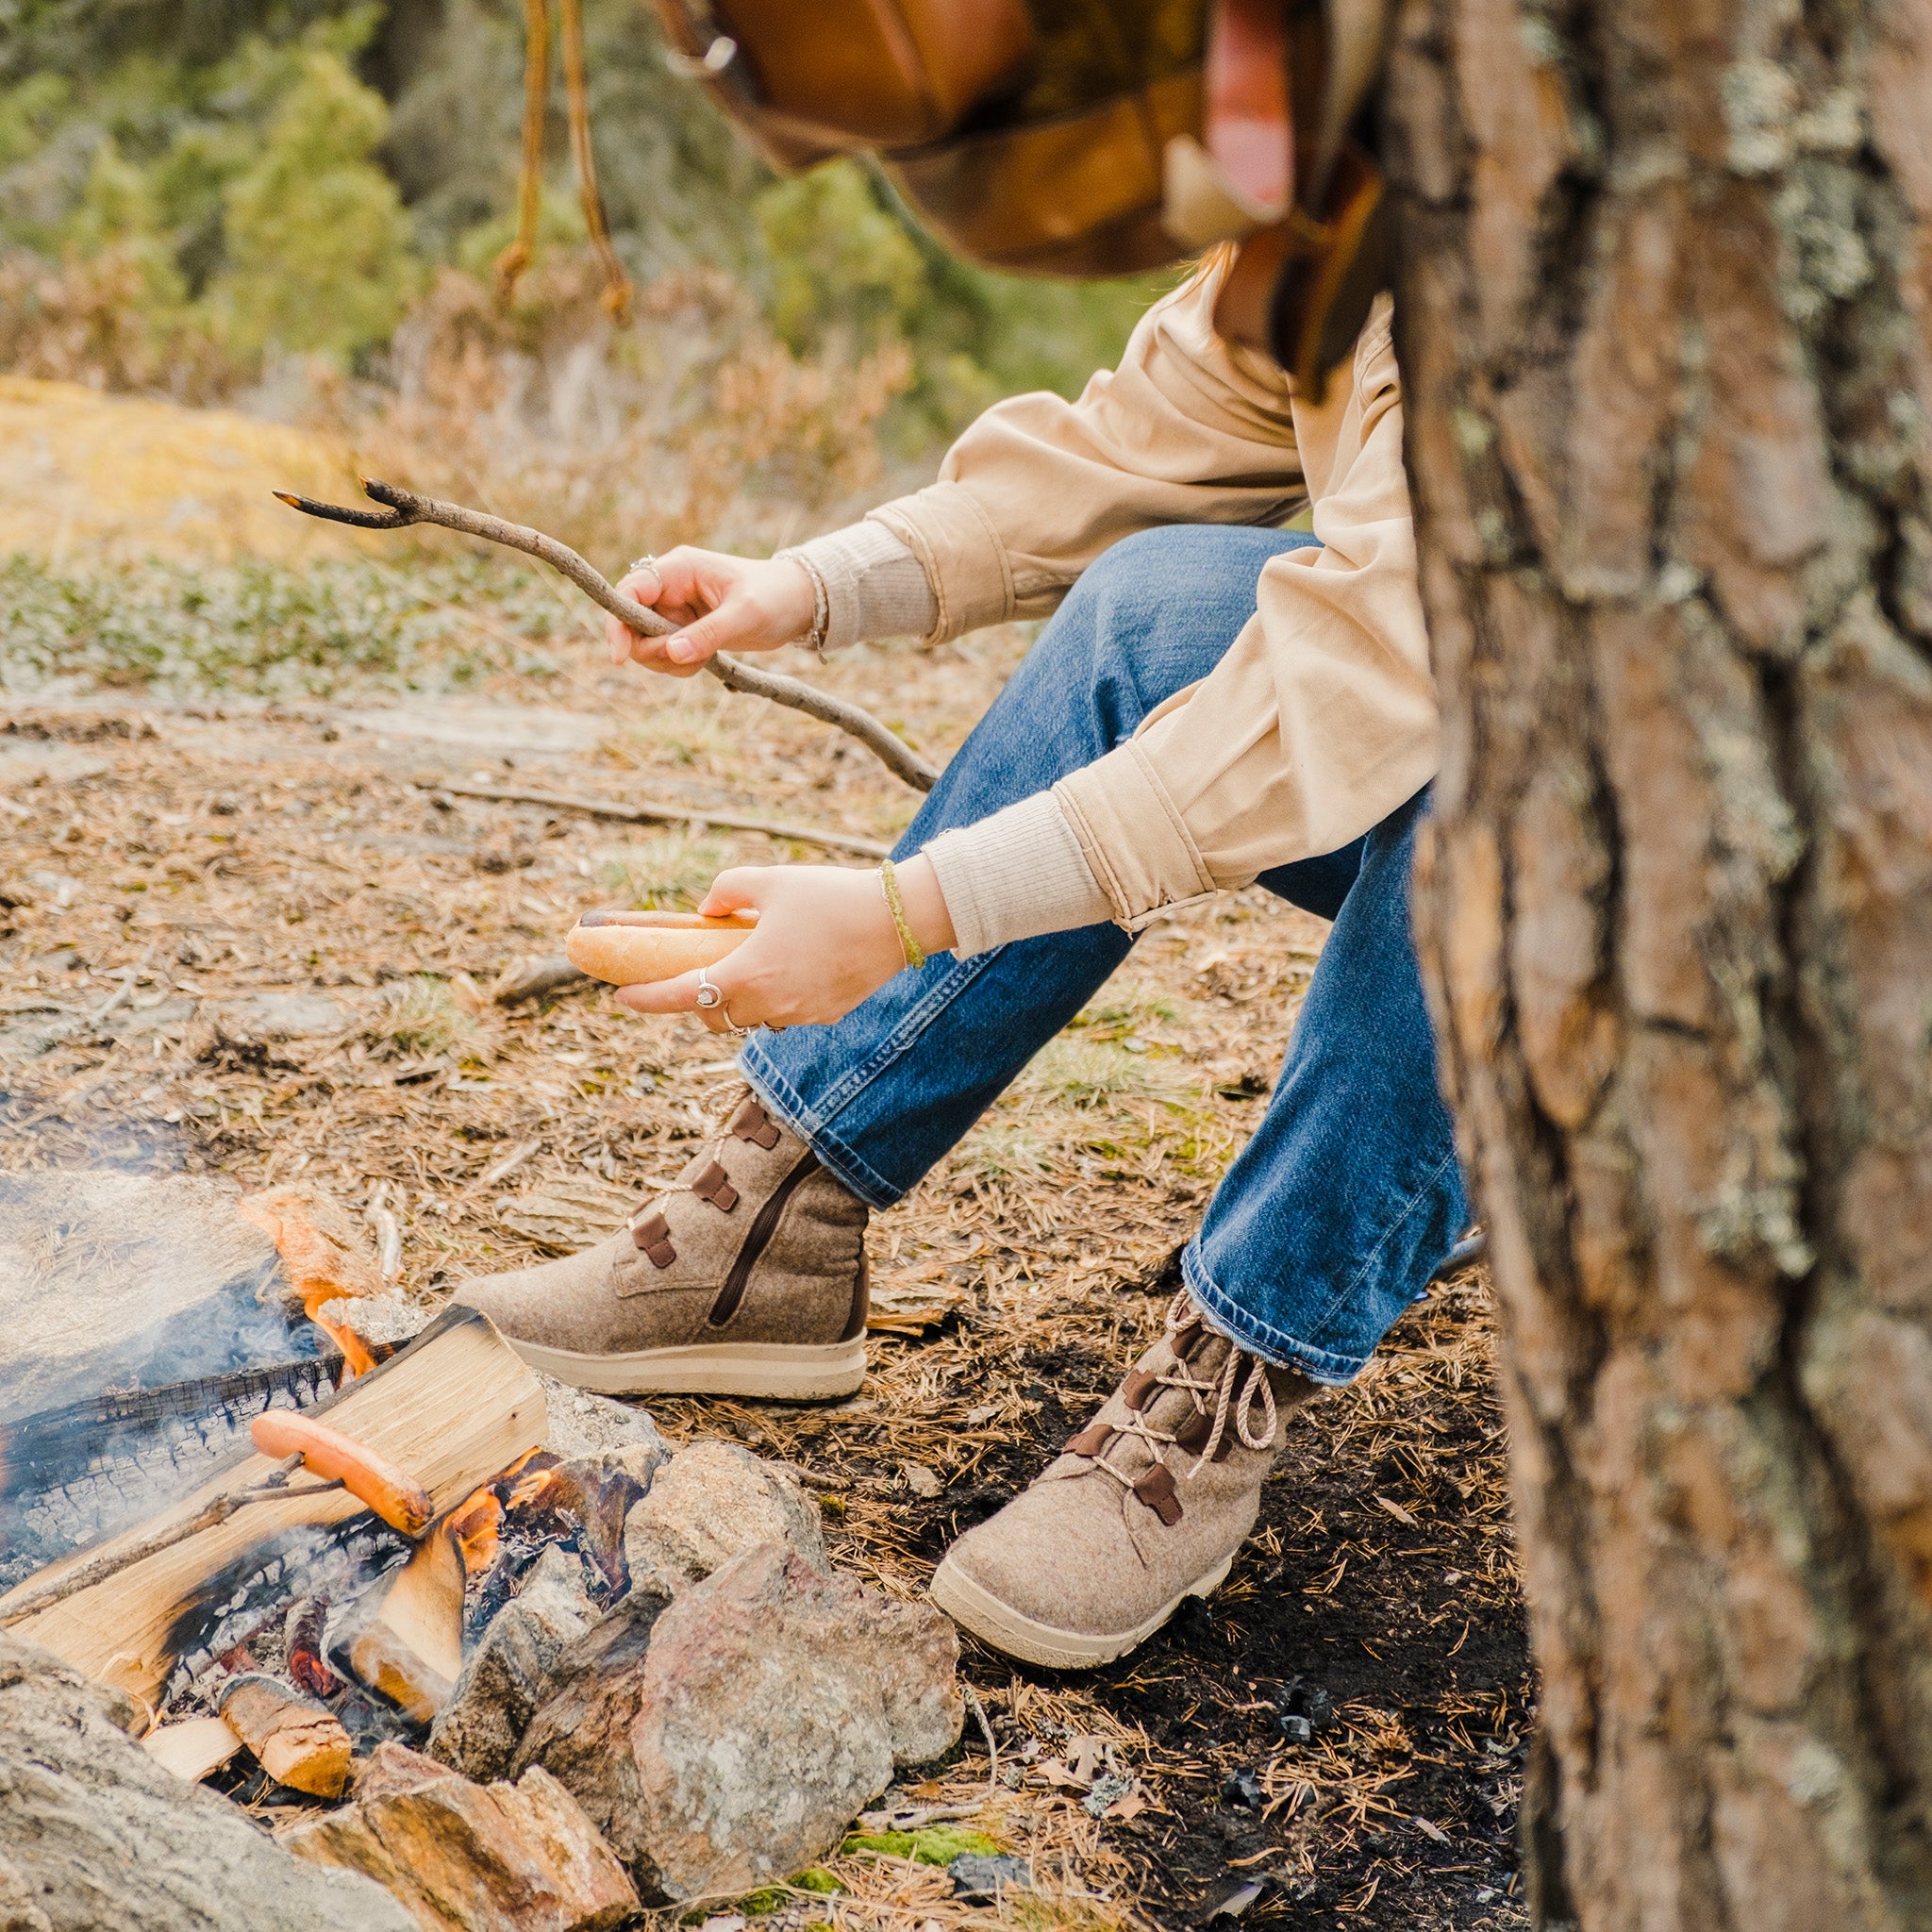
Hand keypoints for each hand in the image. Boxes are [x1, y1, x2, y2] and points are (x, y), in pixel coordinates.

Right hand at [606, 547, 814, 676]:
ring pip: (646, 645)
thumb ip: (708, 633)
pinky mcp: (684, 631)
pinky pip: (666, 656)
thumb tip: (672, 652)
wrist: (798, 604)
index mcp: (679, 569)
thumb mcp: (745, 614)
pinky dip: (679, 666)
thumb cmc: (774, 596)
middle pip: (631, 624)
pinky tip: (706, 661)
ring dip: (667, 662)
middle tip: (683, 658)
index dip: (618, 623)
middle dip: (651, 650)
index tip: (620, 656)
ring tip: (703, 659)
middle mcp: (670, 588)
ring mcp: (675, 611)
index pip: (630, 591)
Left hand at [616, 857, 956, 1031]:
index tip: (619, 997)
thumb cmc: (832, 895)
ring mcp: (800, 1013)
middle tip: (687, 974)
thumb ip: (727, 890)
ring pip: (750, 1019)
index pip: (680, 995)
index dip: (645, 999)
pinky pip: (785, 1013)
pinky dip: (773, 997)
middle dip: (693, 1001)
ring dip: (734, 1001)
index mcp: (748, 972)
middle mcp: (771, 1002)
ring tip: (740, 967)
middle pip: (713, 1016)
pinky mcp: (826, 1014)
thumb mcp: (770, 880)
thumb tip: (708, 909)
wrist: (901, 919)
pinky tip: (786, 968)